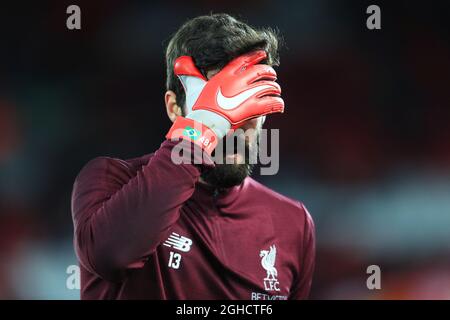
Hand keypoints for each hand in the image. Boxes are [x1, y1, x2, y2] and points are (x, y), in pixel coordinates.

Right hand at [166, 50, 283, 153]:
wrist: (203, 123)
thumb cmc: (197, 108)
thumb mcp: (192, 87)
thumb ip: (189, 74)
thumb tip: (180, 61)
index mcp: (225, 74)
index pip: (244, 60)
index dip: (255, 56)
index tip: (262, 54)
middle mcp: (238, 81)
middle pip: (261, 71)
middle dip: (269, 72)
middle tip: (272, 75)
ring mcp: (247, 94)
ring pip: (269, 87)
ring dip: (275, 89)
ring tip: (277, 91)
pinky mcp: (253, 108)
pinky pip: (271, 103)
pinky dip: (277, 104)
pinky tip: (279, 106)